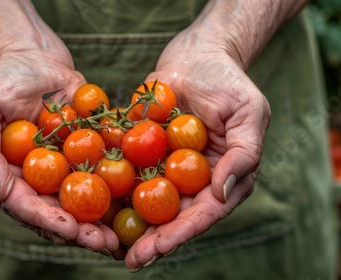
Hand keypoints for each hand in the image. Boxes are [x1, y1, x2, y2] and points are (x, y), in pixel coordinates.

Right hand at [0, 33, 118, 254]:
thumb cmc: (3, 80)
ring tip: (121, 238)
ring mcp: (62, 171)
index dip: (46, 220)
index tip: (70, 229)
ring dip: (101, 223)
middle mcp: (35, 180)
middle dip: (79, 232)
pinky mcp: (85, 157)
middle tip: (103, 244)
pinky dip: (117, 193)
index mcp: (7, 176)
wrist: (36, 58)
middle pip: (56, 213)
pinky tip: (135, 205)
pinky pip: (101, 176)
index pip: (24, 206)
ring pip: (81, 203)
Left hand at [124, 28, 270, 269]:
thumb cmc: (229, 81)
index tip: (158, 249)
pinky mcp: (143, 151)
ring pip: (146, 201)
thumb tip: (223, 194)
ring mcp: (165, 167)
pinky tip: (92, 204)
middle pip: (172, 215)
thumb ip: (243, 154)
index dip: (181, 233)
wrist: (197, 56)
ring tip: (105, 243)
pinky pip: (126, 170)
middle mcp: (193, 179)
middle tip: (129, 259)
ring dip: (127, 223)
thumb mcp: (249, 113)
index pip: (204, 213)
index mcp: (223, 177)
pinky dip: (111, 188)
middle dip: (152, 240)